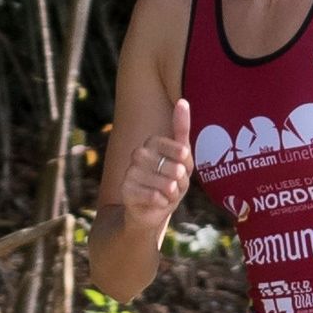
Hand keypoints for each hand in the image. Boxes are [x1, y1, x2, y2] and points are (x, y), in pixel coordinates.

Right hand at [120, 99, 193, 221]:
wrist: (151, 211)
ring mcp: (130, 172)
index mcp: (152, 143)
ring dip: (172, 194)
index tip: (181, 168)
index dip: (186, 164)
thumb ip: (182, 129)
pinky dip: (162, 203)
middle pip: (175, 168)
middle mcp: (138, 154)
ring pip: (166, 184)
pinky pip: (155, 196)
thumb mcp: (183, 158)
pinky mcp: (125, 190)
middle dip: (180, 182)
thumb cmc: (171, 181)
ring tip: (165, 194)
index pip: (181, 149)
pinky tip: (156, 202)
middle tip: (172, 185)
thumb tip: (182, 100)